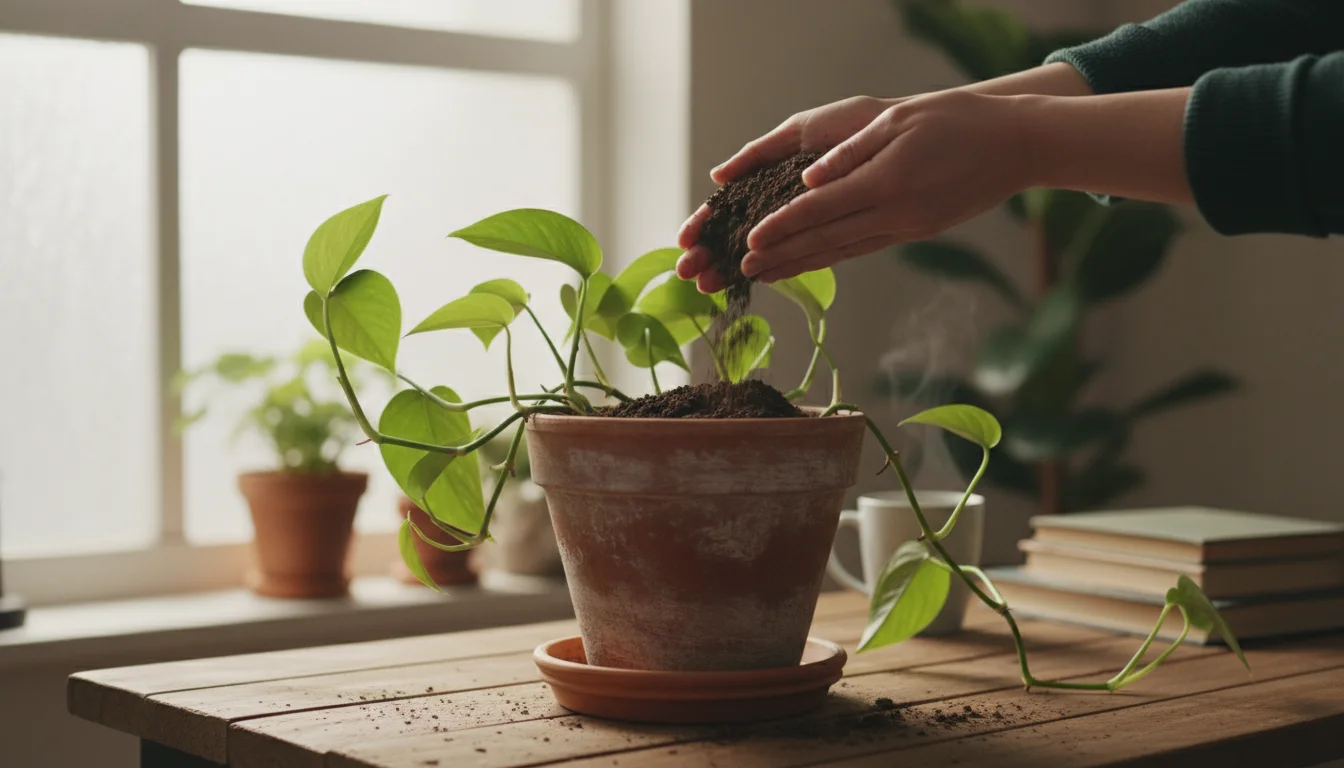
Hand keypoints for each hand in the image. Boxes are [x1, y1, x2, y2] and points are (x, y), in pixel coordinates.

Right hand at [676, 96, 893, 291]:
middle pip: (741, 234)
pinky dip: (781, 267)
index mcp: (777, 178)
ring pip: (768, 250)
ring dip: (736, 268)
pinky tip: (757, 279)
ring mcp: (815, 223)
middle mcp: (792, 204)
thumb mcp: (803, 131)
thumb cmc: (859, 125)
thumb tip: (718, 175)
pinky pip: (808, 256)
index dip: (706, 223)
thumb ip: (761, 152)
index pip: (731, 206)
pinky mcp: (843, 235)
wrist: (908, 133)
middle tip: (688, 273)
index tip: (683, 241)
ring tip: (709, 285)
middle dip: (712, 254)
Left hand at [739, 90, 1029, 282]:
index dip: (782, 227)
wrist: (1016, 146)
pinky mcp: (915, 231)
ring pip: (843, 250)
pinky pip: (864, 247)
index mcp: (886, 182)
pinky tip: (811, 262)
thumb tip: (808, 178)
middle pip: (826, 240)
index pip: (821, 210)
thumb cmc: (957, 120)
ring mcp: (907, 227)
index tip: (750, 241)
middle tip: (743, 270)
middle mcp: (895, 213)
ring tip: (767, 276)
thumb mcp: (900, 120)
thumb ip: (851, 151)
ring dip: (801, 264)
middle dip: (782, 256)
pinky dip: (833, 257)